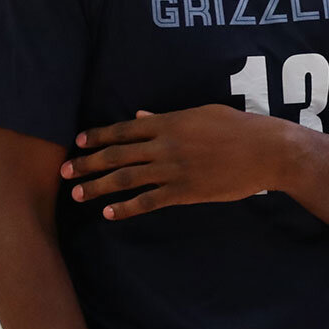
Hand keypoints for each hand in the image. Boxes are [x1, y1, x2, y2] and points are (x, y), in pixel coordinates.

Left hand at [65, 106, 294, 219]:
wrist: (266, 151)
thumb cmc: (238, 127)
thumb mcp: (202, 114)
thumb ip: (167, 117)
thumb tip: (139, 118)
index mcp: (168, 122)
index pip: (123, 130)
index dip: (97, 136)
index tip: (77, 142)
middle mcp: (165, 145)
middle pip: (116, 155)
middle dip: (86, 163)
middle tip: (63, 171)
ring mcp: (173, 170)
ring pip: (125, 179)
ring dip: (97, 187)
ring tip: (77, 194)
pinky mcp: (184, 191)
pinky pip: (148, 201)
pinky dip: (126, 208)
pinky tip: (109, 214)